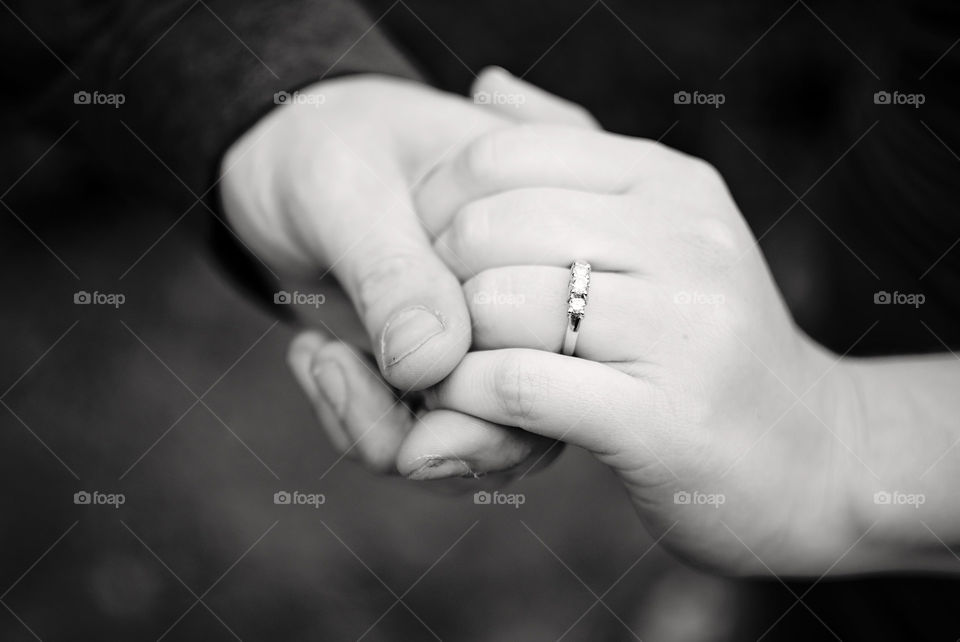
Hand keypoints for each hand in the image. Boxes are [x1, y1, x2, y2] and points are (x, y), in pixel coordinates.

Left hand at [219, 70, 592, 474]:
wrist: (281, 168)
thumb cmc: (326, 152)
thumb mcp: (347, 188)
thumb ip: (391, 271)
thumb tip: (433, 365)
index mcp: (550, 234)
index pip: (557, 333)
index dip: (484, 358)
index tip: (382, 318)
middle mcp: (531, 305)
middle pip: (534, 416)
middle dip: (438, 426)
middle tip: (340, 363)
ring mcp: (487, 351)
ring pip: (476, 449)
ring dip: (382, 427)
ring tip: (323, 357)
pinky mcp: (440, 384)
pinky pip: (418, 447)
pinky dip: (358, 420)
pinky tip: (316, 355)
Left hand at [418, 124, 867, 574]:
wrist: (808, 452)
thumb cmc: (703, 339)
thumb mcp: (657, 227)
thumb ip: (568, 154)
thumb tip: (486, 87)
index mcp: (671, 184)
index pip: (502, 155)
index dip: (437, 203)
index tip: (426, 253)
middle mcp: (685, 241)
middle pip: (490, 227)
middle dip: (437, 277)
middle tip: (434, 315)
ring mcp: (683, 330)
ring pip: (498, 303)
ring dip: (450, 343)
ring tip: (449, 362)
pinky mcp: (663, 420)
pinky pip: (517, 386)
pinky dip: (468, 395)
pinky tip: (466, 402)